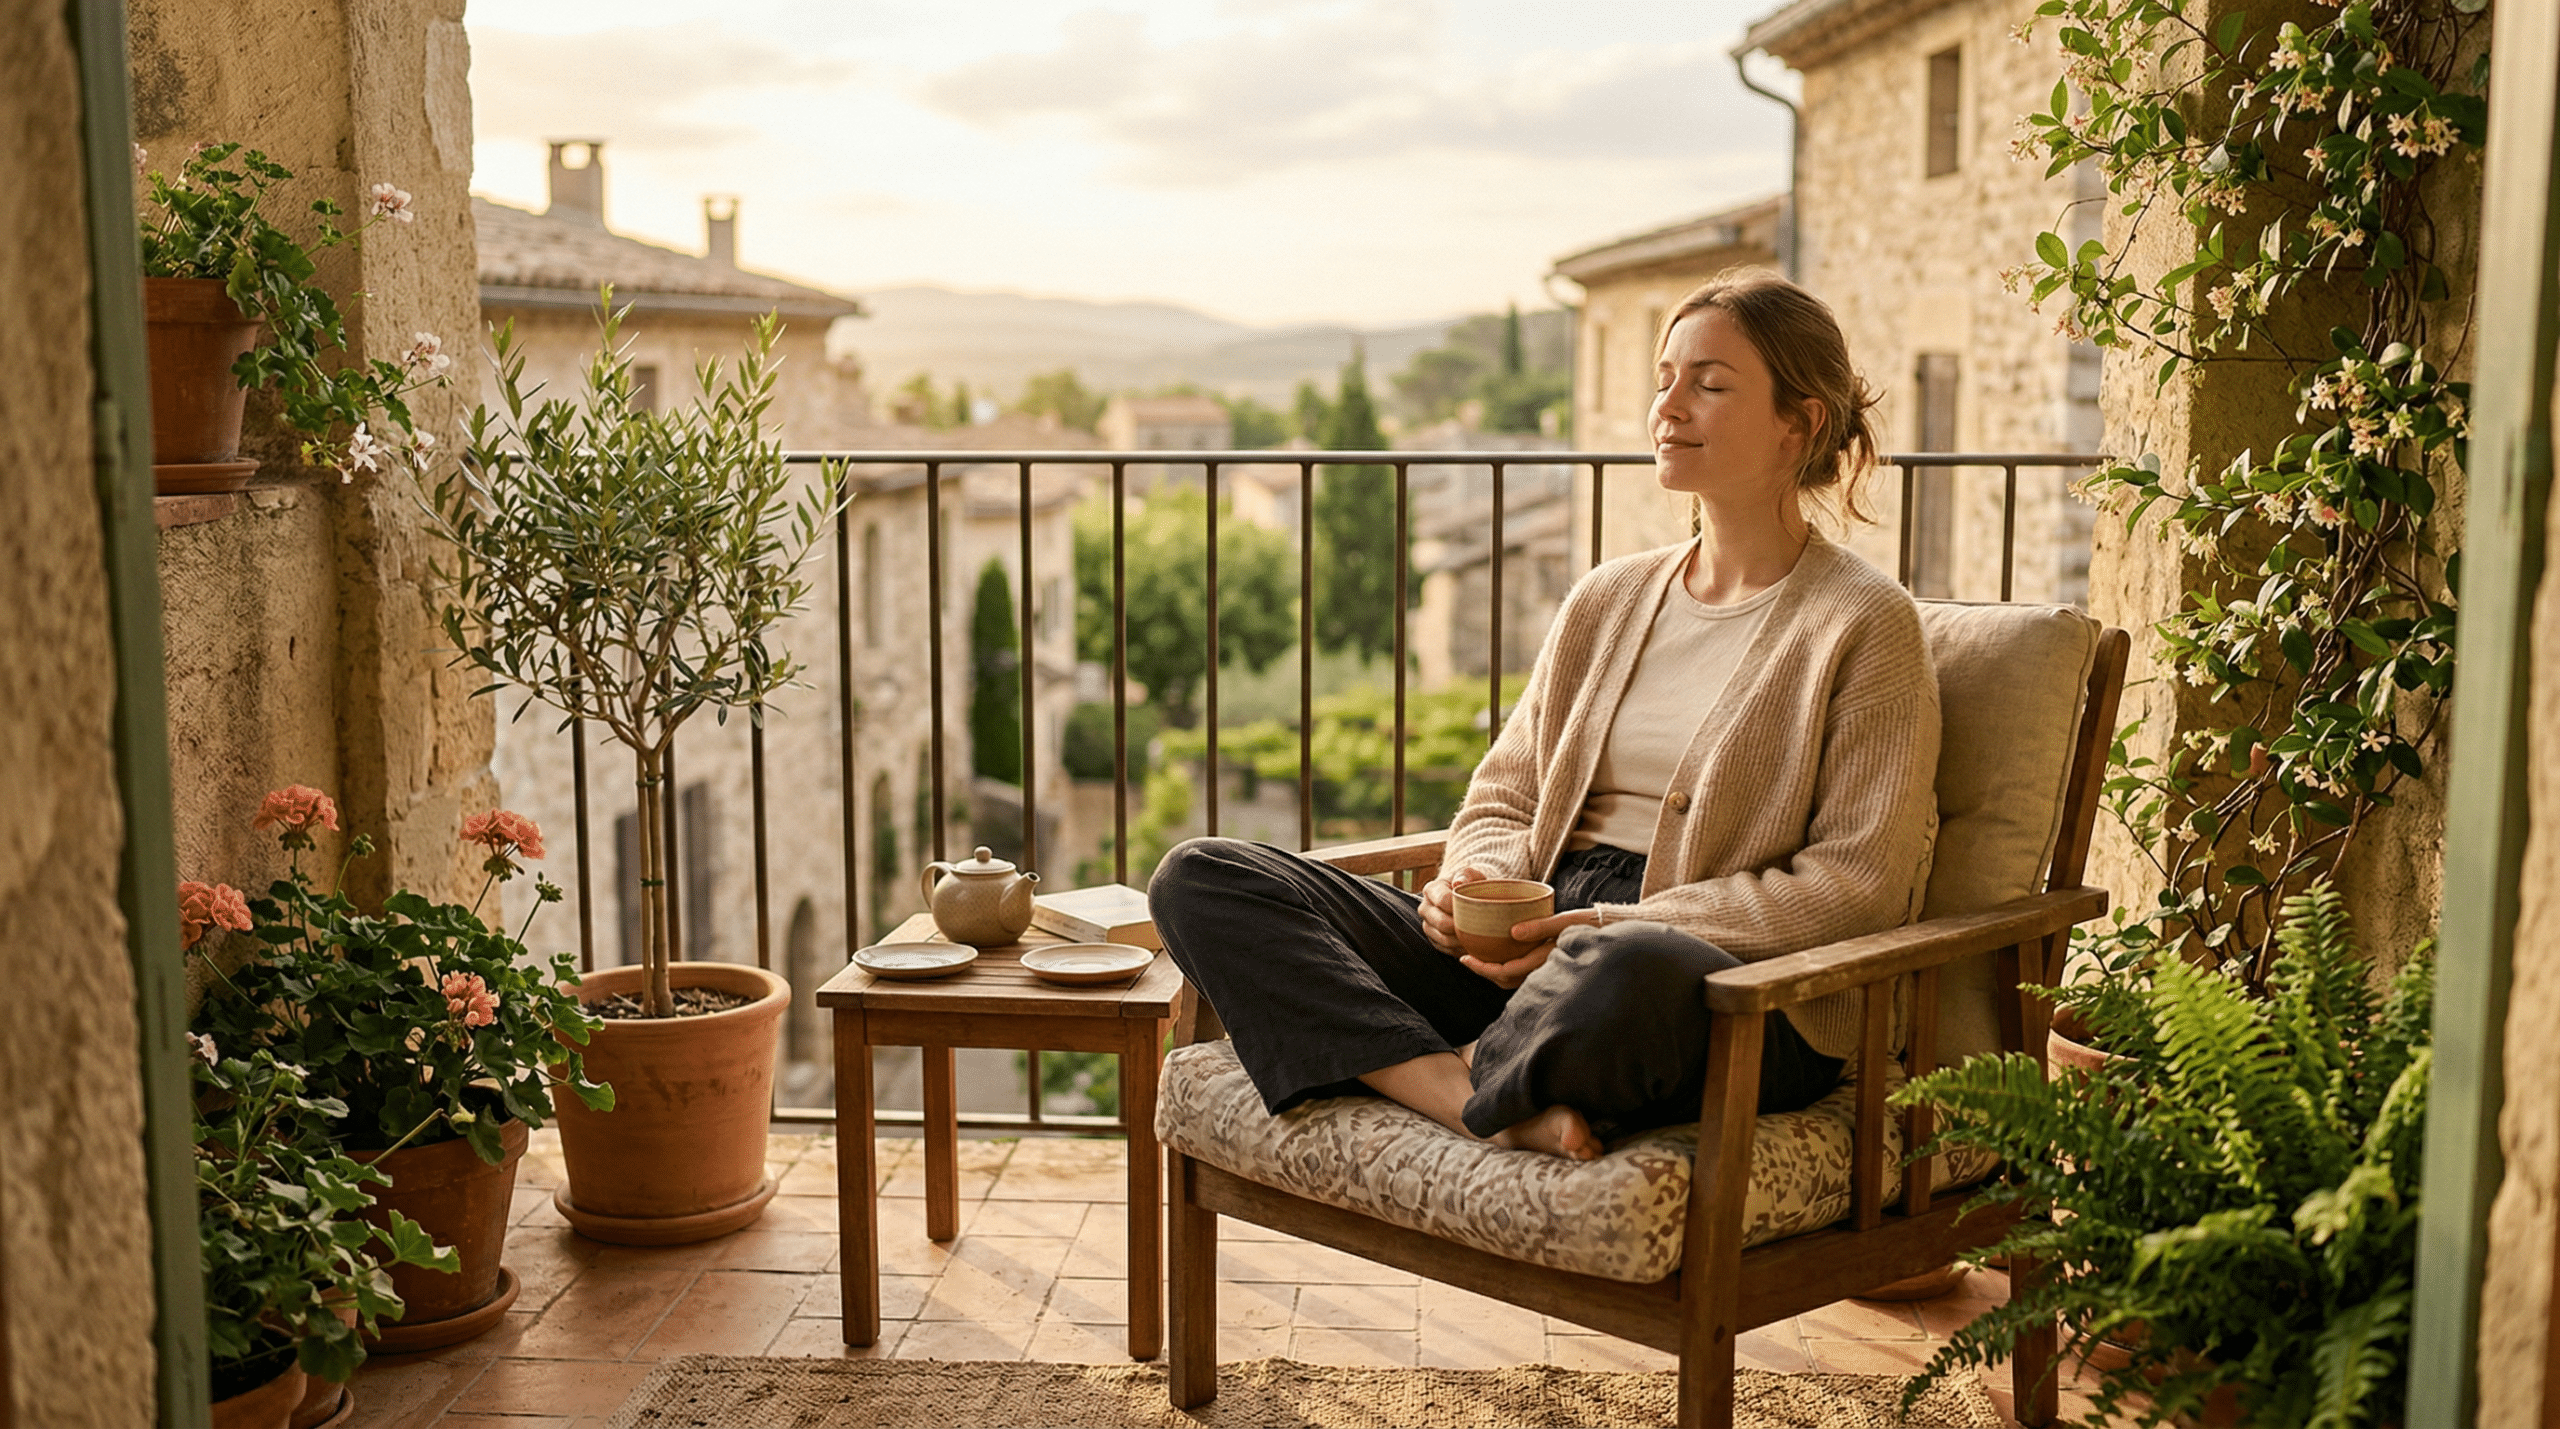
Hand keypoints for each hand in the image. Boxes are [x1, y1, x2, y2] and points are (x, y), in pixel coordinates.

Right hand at [1419, 864, 1489, 955]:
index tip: (1476, 909)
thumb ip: (1466, 874)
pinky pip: (1445, 949)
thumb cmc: (1469, 884)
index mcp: (1431, 889)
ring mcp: (1427, 925)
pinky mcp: (1433, 939)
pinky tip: (1471, 944)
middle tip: (1479, 926)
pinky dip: (1459, 949)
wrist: (1465, 896)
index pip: (1443, 901)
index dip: (1460, 907)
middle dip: (1461, 927)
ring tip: (1478, 937)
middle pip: (1441, 923)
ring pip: (1443, 939)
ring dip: (1461, 940)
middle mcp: (1425, 908)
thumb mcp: (1470, 874)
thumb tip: (1458, 882)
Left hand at [1457, 909, 1597, 988]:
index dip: (1484, 968)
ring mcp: (1546, 968)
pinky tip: (1499, 954)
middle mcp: (1545, 968)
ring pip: (1514, 978)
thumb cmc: (1591, 924)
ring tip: (1478, 958)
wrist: (1612, 932)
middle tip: (1465, 958)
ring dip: (1494, 970)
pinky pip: (1523, 971)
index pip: (1508, 971)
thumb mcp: (1566, 921)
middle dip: (1484, 971)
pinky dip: (1507, 966)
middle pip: (1507, 979)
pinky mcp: (1548, 963)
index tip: (1465, 958)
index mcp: (1546, 959)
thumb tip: (1512, 933)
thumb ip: (1541, 926)